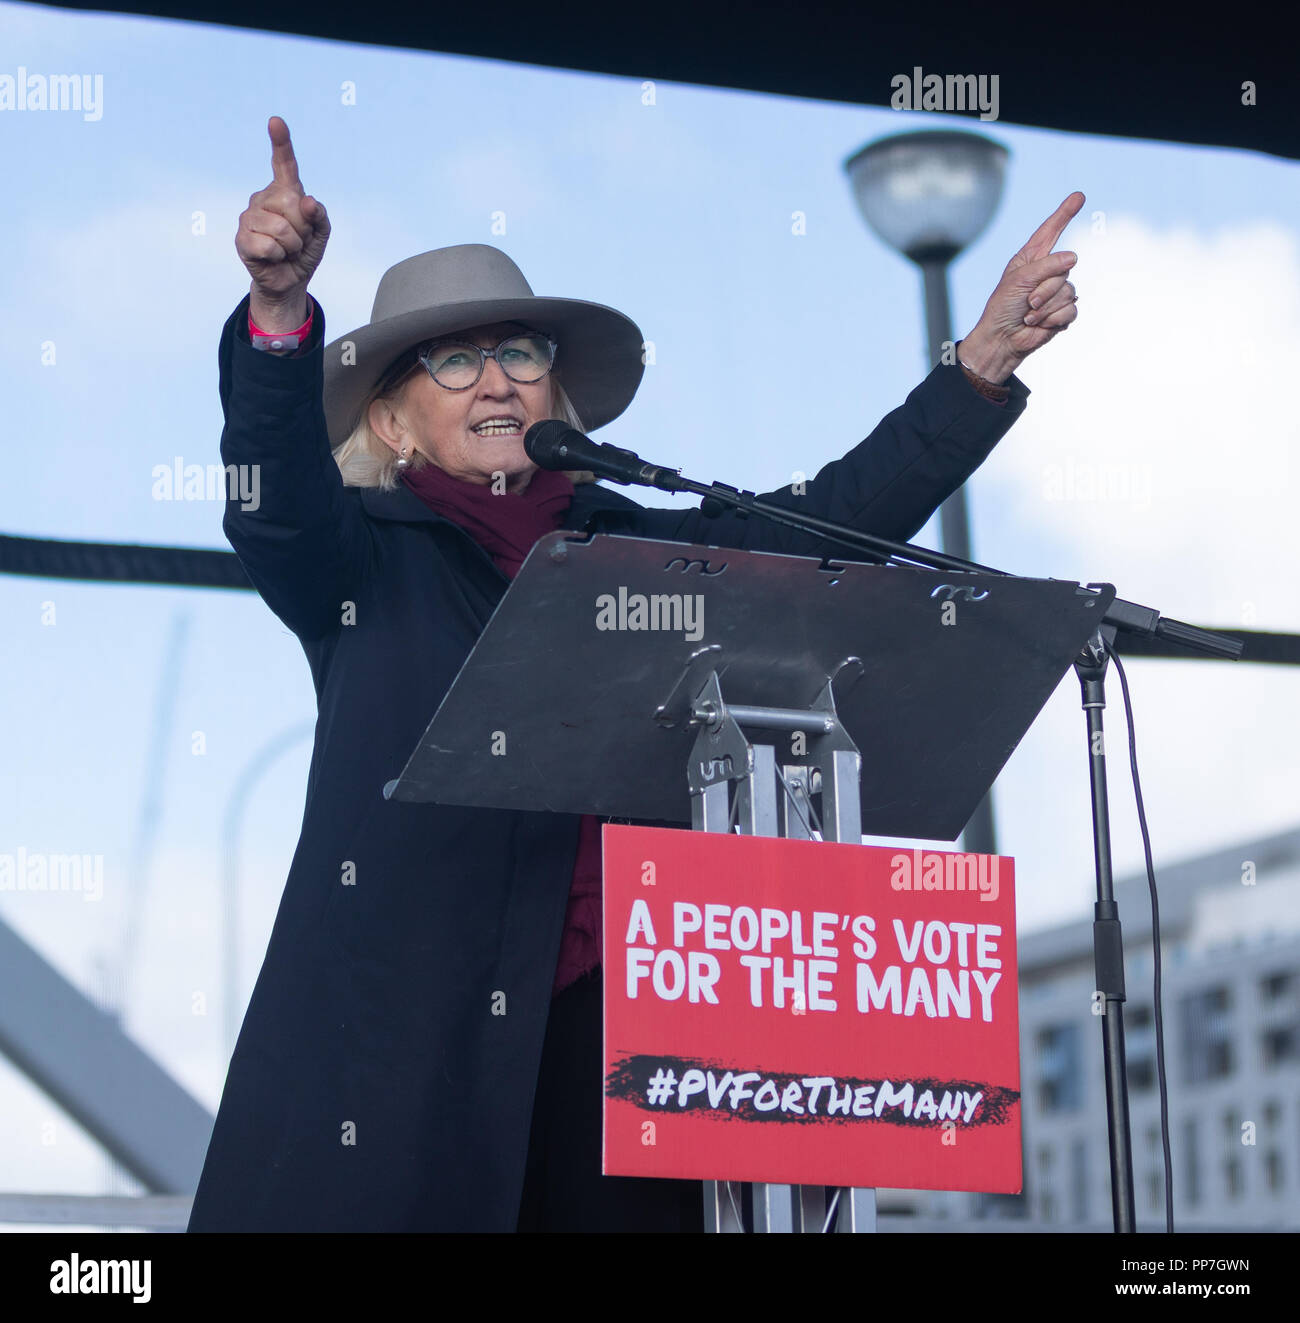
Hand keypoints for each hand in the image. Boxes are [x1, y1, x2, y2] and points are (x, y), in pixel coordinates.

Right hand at [236, 116, 329, 316]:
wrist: (290, 280)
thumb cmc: (304, 252)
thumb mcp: (321, 233)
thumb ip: (320, 216)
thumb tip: (309, 202)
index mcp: (284, 192)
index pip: (284, 164)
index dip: (281, 143)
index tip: (276, 122)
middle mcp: (263, 198)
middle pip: (291, 204)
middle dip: (303, 228)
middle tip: (298, 240)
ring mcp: (249, 216)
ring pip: (281, 228)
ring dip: (292, 246)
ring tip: (286, 250)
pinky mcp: (242, 238)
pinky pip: (269, 245)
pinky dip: (278, 256)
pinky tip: (273, 257)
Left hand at [960, 191, 1083, 381]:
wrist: (1003, 339)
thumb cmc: (1003, 307)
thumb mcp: (1019, 280)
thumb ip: (1046, 266)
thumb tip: (1074, 258)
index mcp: (1032, 258)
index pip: (1051, 231)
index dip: (1065, 213)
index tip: (1078, 196)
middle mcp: (1047, 271)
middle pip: (1064, 267)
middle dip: (1044, 289)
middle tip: (1027, 302)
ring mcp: (1057, 291)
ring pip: (1068, 291)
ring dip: (1046, 307)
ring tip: (1029, 315)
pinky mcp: (1063, 311)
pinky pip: (1071, 309)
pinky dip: (1053, 319)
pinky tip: (1040, 324)